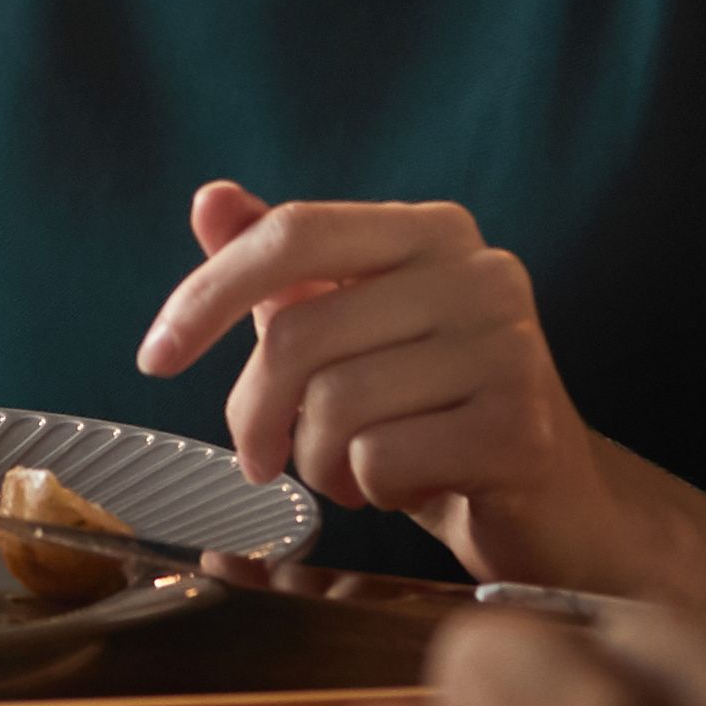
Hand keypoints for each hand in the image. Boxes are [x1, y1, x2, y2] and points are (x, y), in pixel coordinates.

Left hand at [139, 184, 705, 618]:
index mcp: (433, 232)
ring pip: (334, 406)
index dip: (208, 292)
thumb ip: (285, 269)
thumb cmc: (435, 411)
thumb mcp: (352, 333)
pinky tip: (404, 488)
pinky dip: (369, 490)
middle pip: (299, 332)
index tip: (155, 356)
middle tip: (260, 459)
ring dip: (318, 462)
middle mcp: (481, 273)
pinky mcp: (520, 430)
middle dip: (255, 412)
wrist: (551, 505)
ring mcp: (508, 349)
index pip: (295, 233)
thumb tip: (211, 201)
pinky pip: (380, 461)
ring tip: (352, 472)